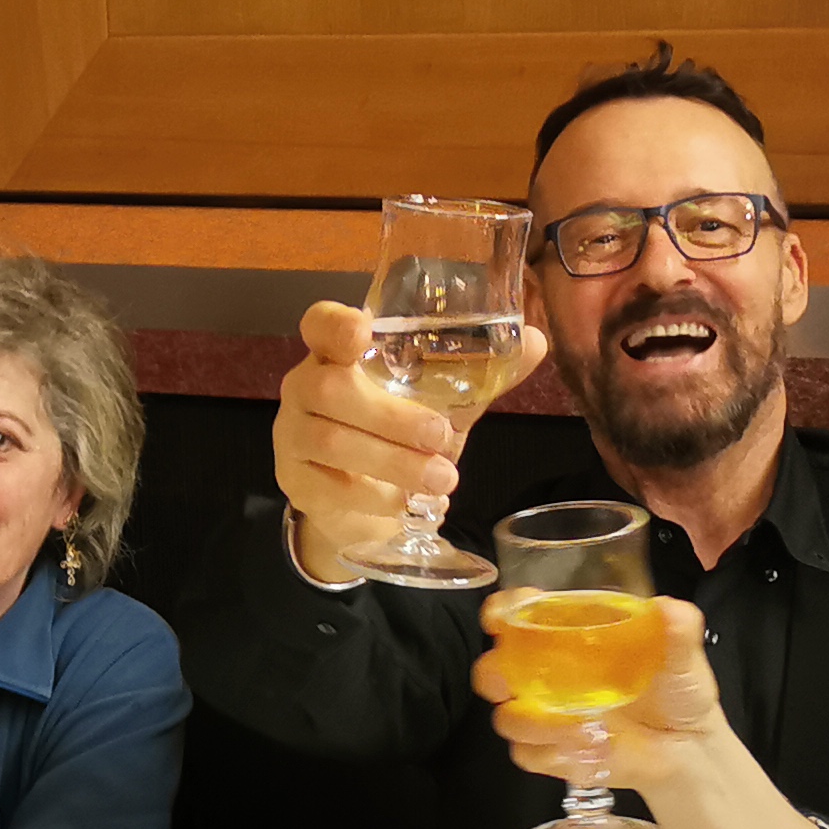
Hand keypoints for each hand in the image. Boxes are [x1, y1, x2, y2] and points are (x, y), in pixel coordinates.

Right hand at [274, 300, 547, 576]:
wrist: (362, 504)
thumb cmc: (398, 435)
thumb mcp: (441, 401)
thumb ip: (480, 373)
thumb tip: (535, 341)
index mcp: (337, 355)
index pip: (320, 326)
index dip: (335, 325)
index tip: (363, 330)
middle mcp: (305, 387)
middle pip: (329, 389)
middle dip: (390, 415)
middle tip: (442, 435)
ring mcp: (292, 436)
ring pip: (331, 441)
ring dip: (391, 461)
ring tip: (442, 479)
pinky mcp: (296, 482)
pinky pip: (327, 487)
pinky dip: (373, 496)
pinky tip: (405, 503)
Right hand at [473, 594, 726, 795]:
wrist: (689, 748)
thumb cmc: (678, 692)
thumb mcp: (683, 657)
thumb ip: (679, 632)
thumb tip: (670, 609)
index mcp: (571, 637)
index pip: (521, 615)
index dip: (501, 611)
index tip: (499, 617)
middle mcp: (550, 675)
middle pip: (493, 670)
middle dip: (493, 675)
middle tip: (510, 683)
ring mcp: (548, 717)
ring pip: (508, 719)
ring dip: (534, 723)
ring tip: (580, 726)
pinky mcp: (555, 754)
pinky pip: (528, 756)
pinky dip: (552, 754)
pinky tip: (588, 750)